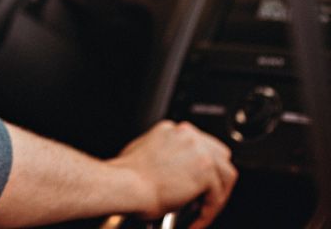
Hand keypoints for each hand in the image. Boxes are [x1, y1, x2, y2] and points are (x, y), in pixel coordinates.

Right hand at [108, 120, 237, 228]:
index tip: (197, 184)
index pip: (201, 146)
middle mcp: (188, 135)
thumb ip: (163, 154)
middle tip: (206, 198)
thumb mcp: (142, 153)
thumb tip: (172, 169)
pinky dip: (209, 211)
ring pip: (226, 175)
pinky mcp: (206, 169)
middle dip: (216, 178)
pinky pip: (218, 195)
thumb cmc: (127, 176)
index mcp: (172, 130)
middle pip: (219, 155)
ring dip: (217, 197)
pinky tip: (197, 220)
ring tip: (204, 212)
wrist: (125, 185)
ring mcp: (199, 150)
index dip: (202, 168)